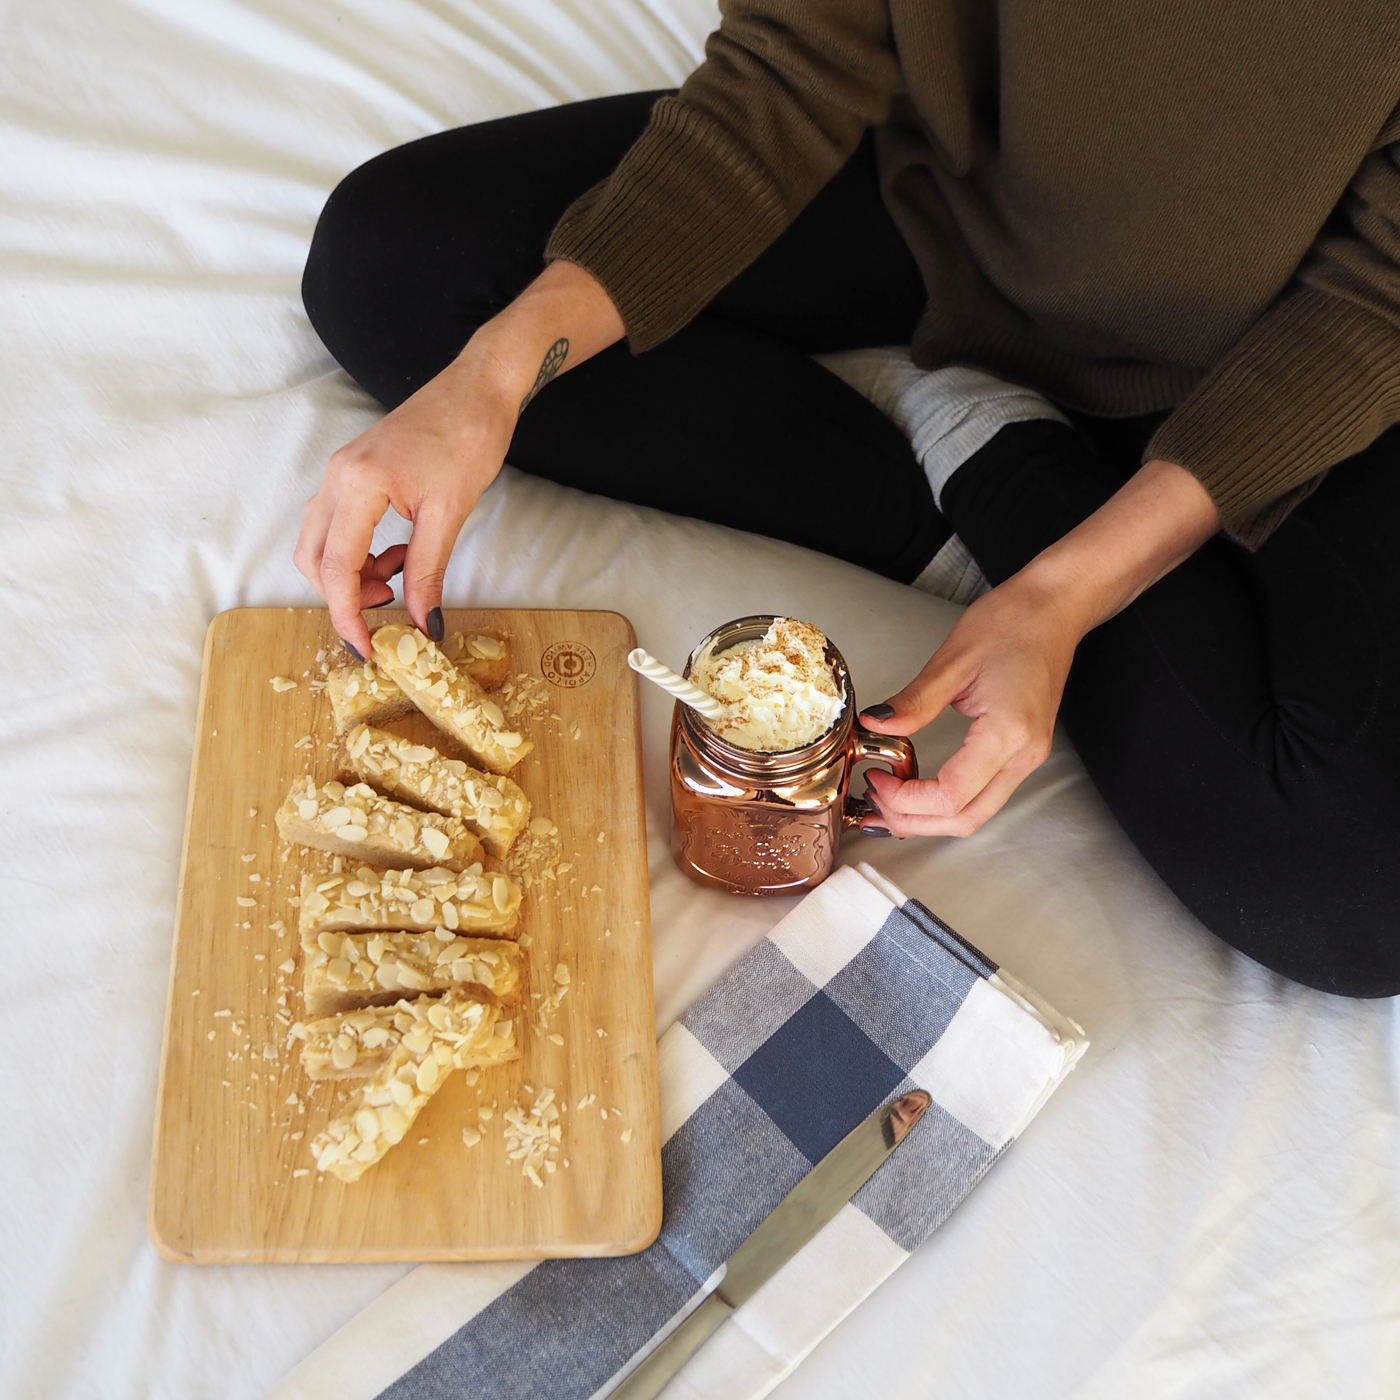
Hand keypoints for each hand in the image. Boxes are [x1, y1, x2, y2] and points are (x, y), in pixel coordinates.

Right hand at [294, 354, 515, 655]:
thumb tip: (422, 622)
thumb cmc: (469, 436)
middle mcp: (337, 477)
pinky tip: (400, 551)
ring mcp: (341, 472)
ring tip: (402, 575)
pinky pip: (339, 524)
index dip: (347, 615)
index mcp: (357, 484)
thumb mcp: (450, 513)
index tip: (366, 648)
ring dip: (354, 573)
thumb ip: (428, 571)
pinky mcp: (354, 472)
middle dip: (344, 595)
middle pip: (313, 558)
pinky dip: (361, 550)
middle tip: (388, 610)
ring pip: (322, 542)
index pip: (336, 567)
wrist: (478, 387)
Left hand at [859, 457, 1219, 836]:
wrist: (1055, 608)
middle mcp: (1024, 755)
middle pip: (966, 819)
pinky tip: (917, 789)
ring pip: (976, 813)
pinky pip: (983, 795)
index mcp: (1008, 733)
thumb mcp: (953, 659)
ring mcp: (1027, 757)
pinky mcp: (1022, 752)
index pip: (952, 795)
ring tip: (889, 798)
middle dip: (914, 821)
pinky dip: (947, 802)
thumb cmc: (1014, 622)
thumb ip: (914, 702)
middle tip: (874, 802)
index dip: (907, 800)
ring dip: (929, 817)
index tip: (876, 779)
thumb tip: (875, 724)